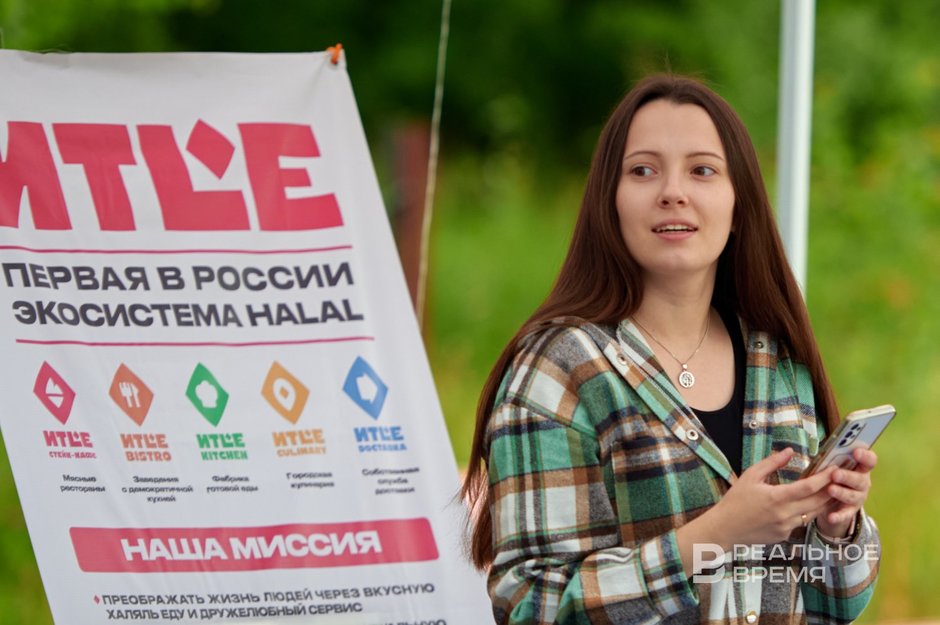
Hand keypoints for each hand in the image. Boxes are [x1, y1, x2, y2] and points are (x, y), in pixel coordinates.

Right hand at [704, 448, 834, 547]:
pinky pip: (801, 522)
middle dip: (831, 490)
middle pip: (818, 502)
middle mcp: (785, 514)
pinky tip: (810, 504)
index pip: (809, 487)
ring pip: (813, 514)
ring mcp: (786, 527)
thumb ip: (772, 463)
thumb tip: (790, 451)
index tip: (835, 469)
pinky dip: (808, 512)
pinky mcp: (784, 536)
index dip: (825, 478)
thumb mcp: (750, 476)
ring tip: (833, 491)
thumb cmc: (735, 500)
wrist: (724, 529)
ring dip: (825, 503)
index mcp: (776, 497)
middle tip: (841, 479)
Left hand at [814, 447, 876, 538]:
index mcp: (860, 468)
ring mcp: (858, 497)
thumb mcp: (832, 465)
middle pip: (860, 480)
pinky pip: (845, 514)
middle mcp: (863, 482)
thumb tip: (817, 452)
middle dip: (848, 476)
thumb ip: (831, 460)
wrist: (832, 500)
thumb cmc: (832, 475)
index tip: (856, 452)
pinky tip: (831, 517)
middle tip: (835, 474)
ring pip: (853, 496)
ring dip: (842, 493)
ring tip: (830, 490)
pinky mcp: (850, 511)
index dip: (865, 456)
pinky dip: (839, 516)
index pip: (869, 461)